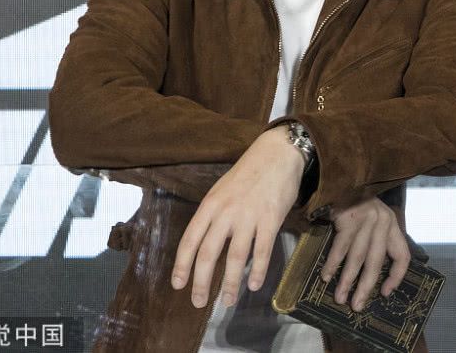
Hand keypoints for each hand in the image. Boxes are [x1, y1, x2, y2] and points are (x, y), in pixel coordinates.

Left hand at [171, 127, 304, 307]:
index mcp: (210, 205)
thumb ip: (213, 215)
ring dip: (231, 283)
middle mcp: (226, 212)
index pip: (190, 240)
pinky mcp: (271, 218)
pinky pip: (263, 251)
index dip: (182, 265)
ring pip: (236, 257)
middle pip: (209, 254)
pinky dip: (259, 271)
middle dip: (202, 282)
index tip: (178, 285)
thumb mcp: (222, 190)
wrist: (278, 153)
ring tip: (228, 301)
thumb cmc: (249, 173)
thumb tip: (205, 244)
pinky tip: (254, 285)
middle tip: (198, 302)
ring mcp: (249, 216)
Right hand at [322, 197, 409, 310]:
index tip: (385, 293)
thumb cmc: (355, 203)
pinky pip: (341, 247)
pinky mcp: (349, 217)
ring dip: (347, 280)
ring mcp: (366, 219)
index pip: (402, 255)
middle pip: (376, 261)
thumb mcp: (373, 219)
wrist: (340, 178)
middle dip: (365, 286)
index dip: (396, 277)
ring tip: (340, 297)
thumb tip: (367, 274)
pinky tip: (326, 276)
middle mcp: (382, 222)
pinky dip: (333, 264)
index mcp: (392, 224)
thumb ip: (375, 240)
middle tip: (356, 305)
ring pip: (357, 257)